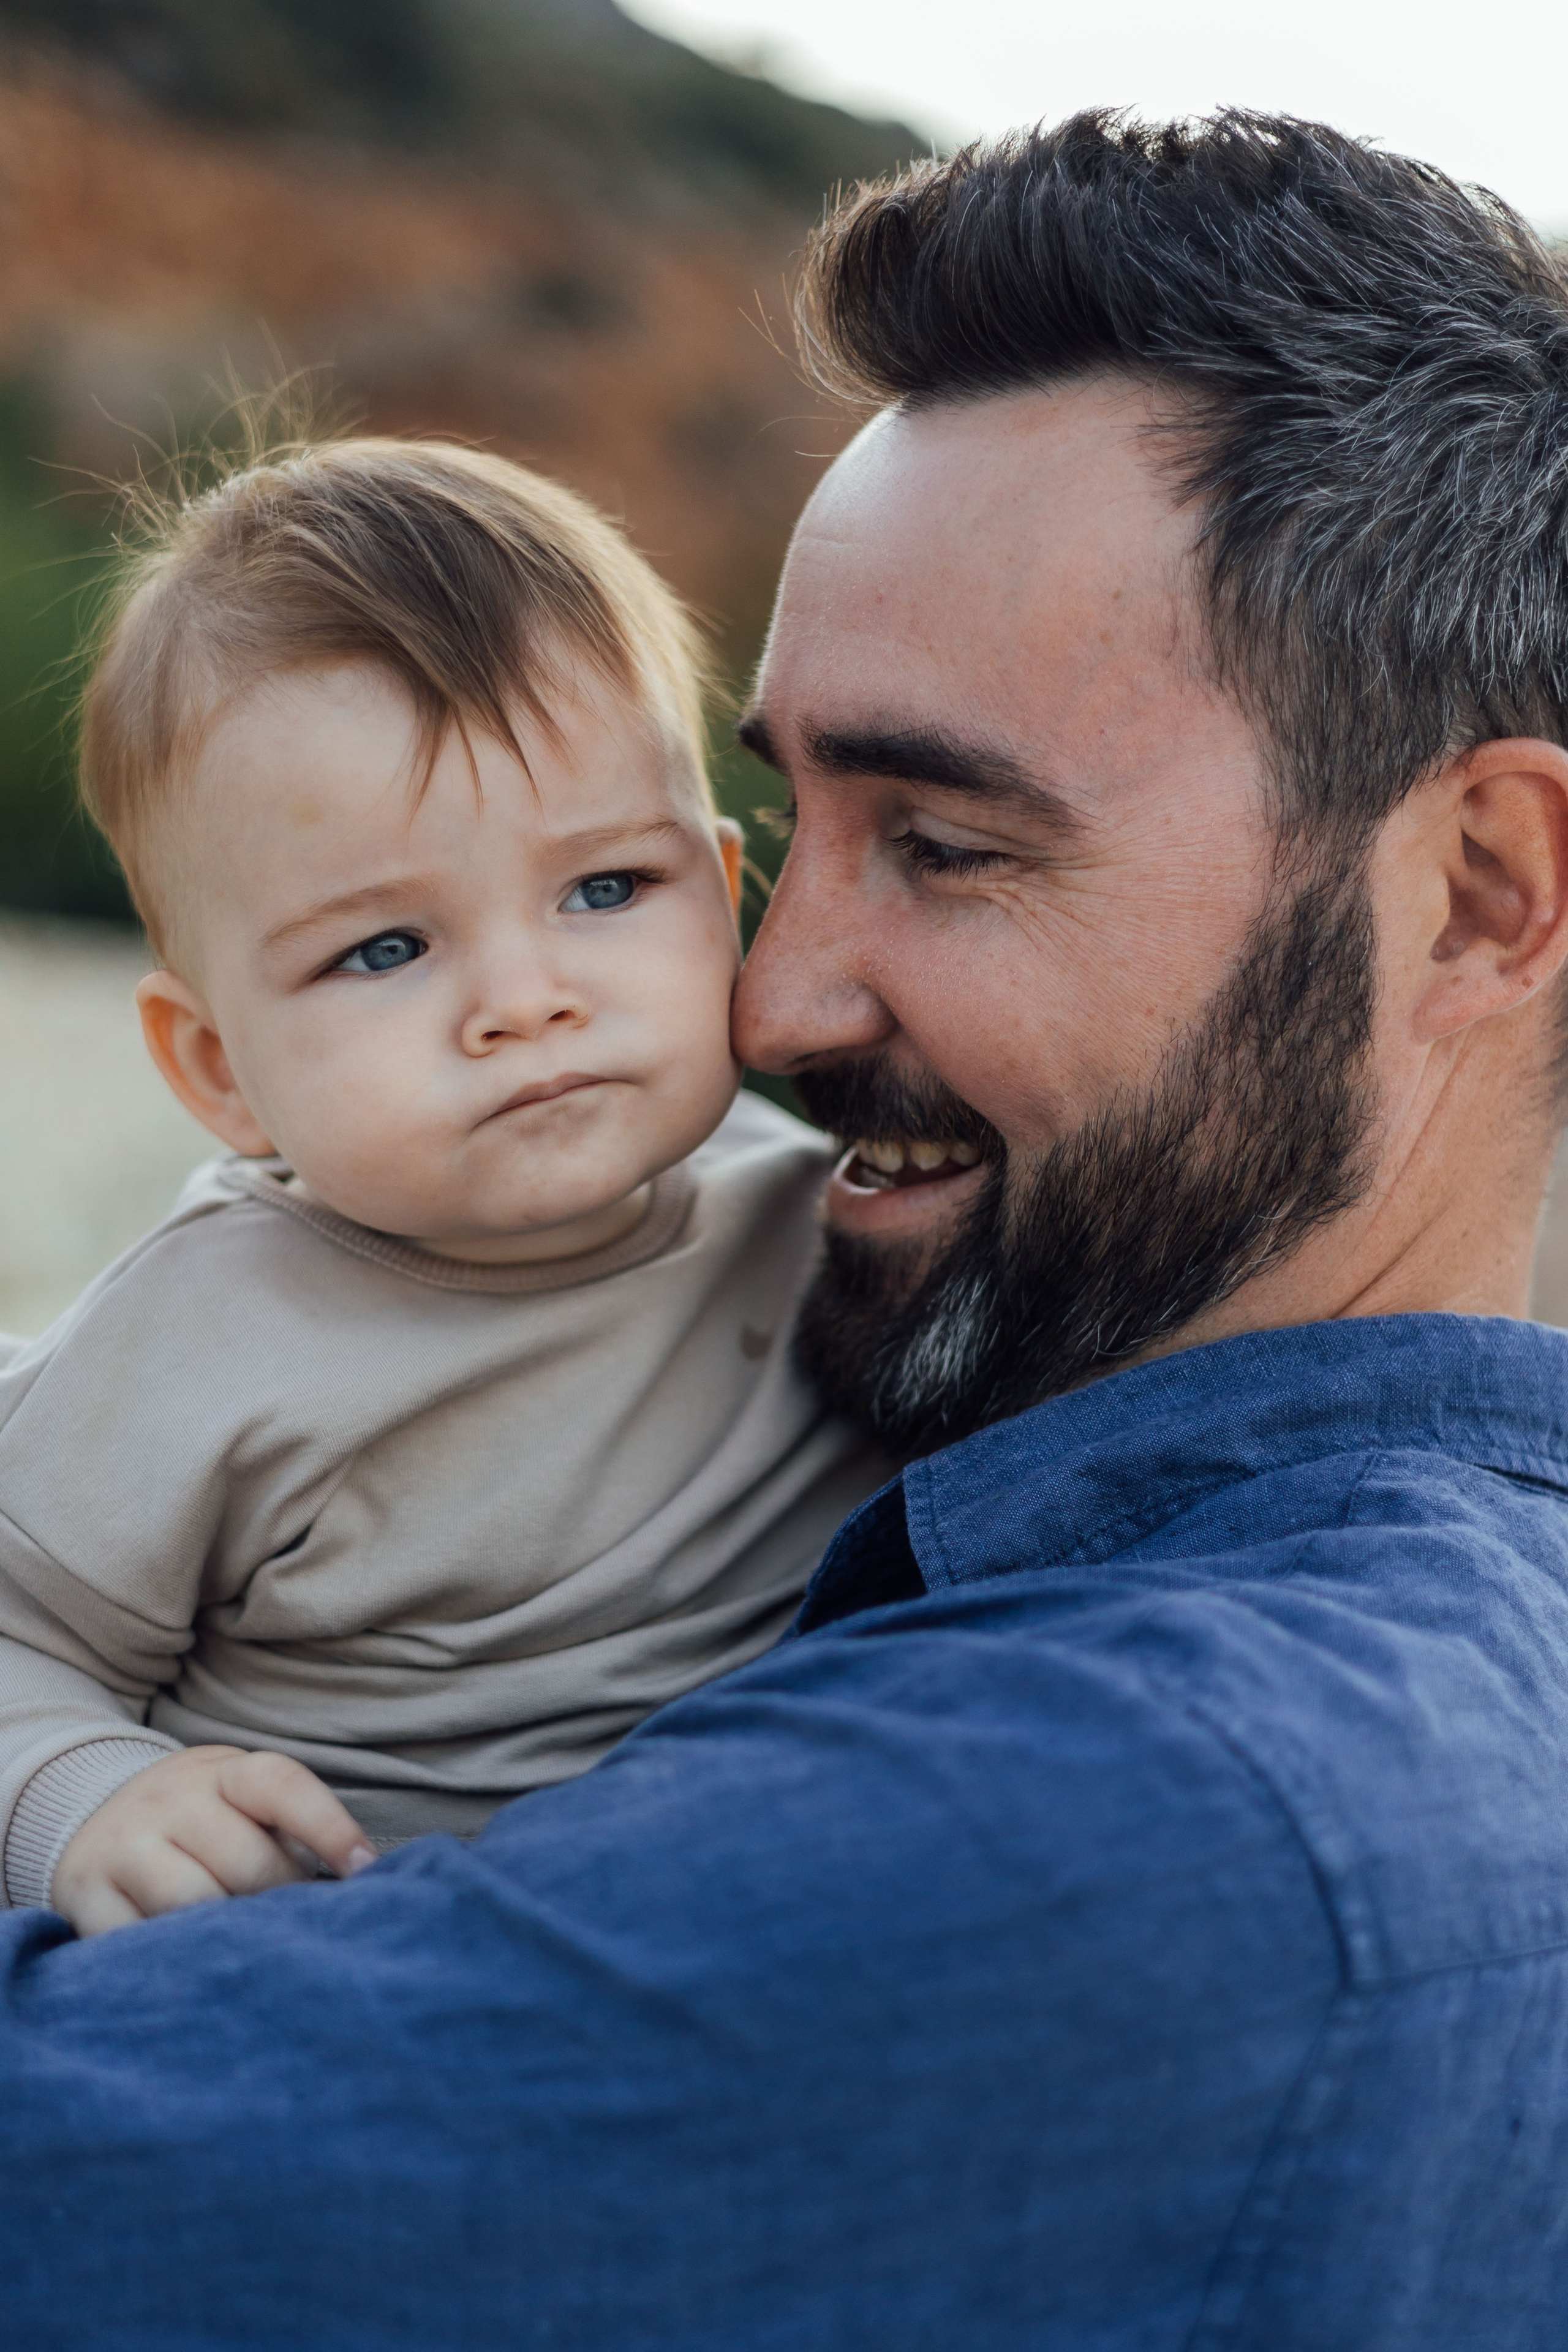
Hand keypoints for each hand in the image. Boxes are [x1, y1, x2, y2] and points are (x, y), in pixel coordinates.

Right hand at [51, 1745, 376, 1935]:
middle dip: (281, 1905)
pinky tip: (191, 1968)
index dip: (330, 1828)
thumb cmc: (202, 1821)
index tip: (365, 1871)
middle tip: (293, 1931)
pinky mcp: (84, 1893)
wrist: (94, 1812)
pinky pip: (135, 1941)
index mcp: (224, 1773)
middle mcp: (170, 1800)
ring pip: (191, 1905)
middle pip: (247, 1863)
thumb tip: (356, 1894)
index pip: (284, 1787)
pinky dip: (169, 1961)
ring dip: (227, 1938)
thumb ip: (290, 1837)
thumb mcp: (244, 1805)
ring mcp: (123, 1844)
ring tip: (246, 1953)